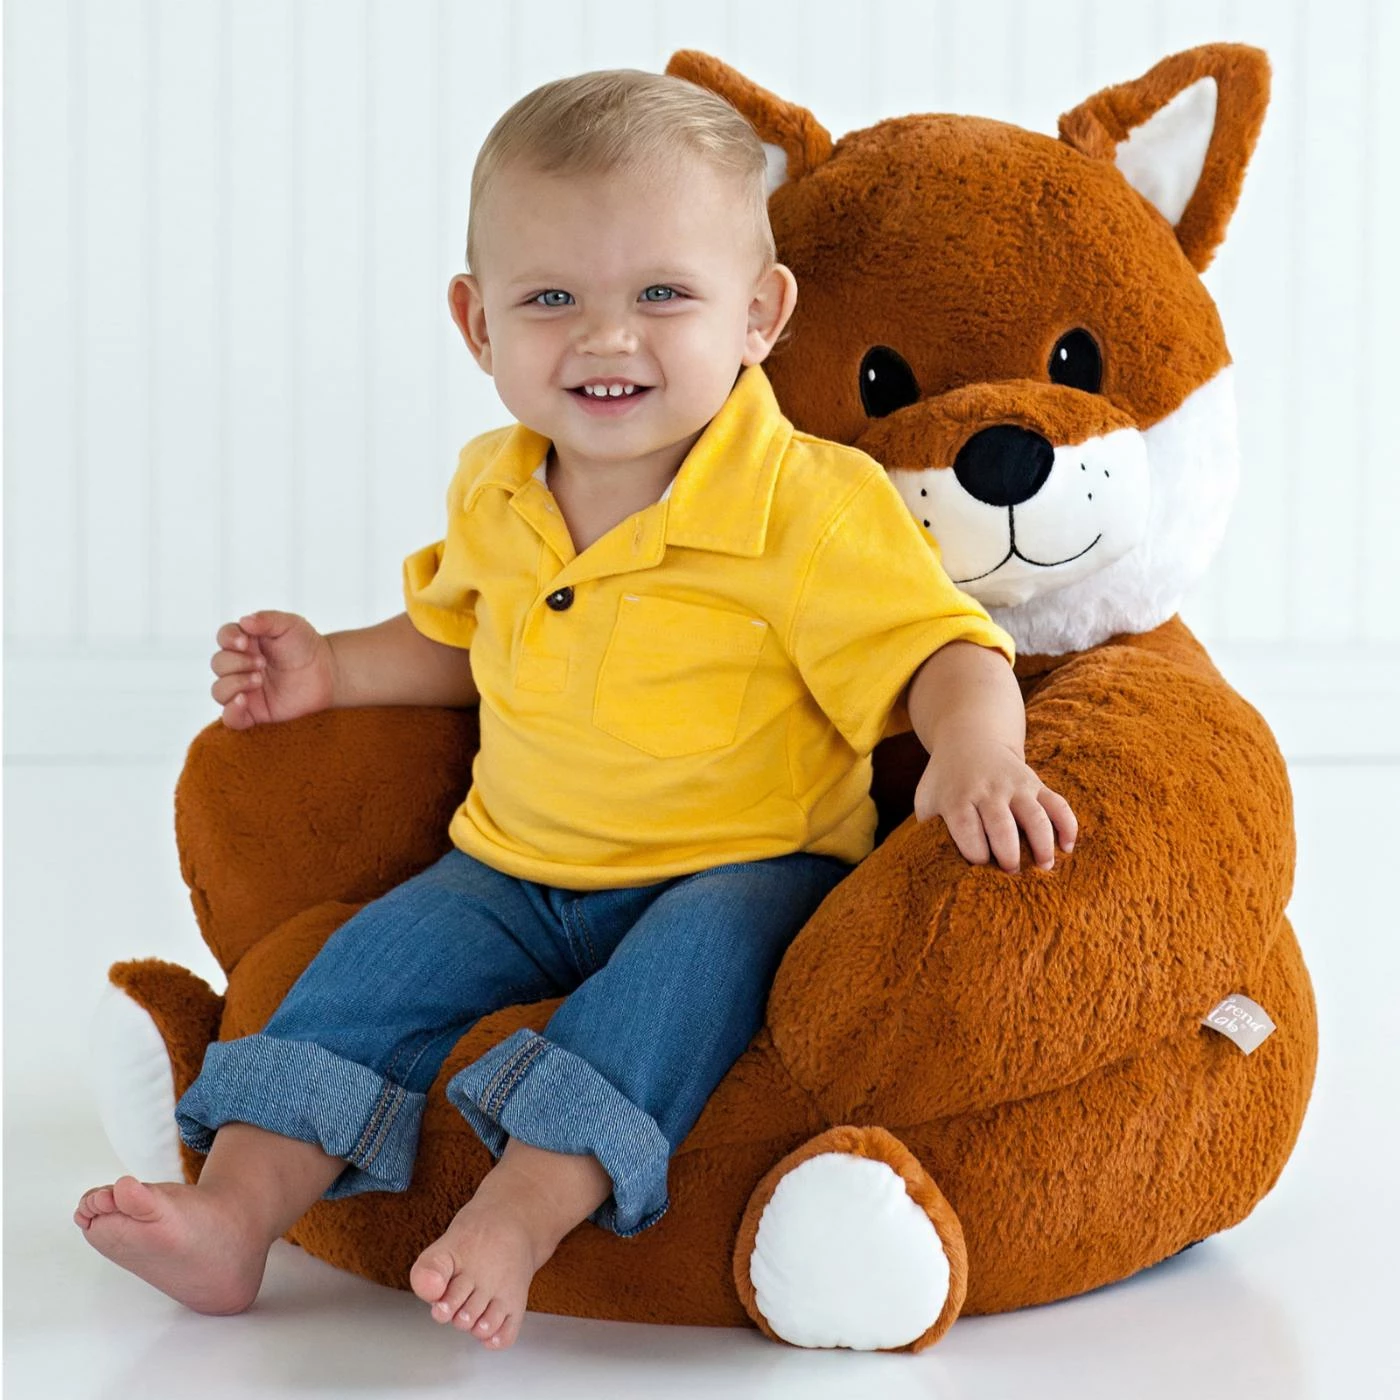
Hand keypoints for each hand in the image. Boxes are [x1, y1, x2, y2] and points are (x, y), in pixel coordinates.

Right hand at [210, 610, 335, 729]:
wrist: (328, 673)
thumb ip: (267, 619)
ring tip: (259, 679)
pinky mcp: (254, 712)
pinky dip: (231, 711)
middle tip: (263, 663)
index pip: (223, 638)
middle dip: (237, 662)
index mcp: (245, 642)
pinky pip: (230, 718)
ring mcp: (245, 689)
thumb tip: (244, 621)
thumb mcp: (290, 624)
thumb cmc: (307, 646)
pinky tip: (244, 701)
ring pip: (219, 691)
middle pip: (218, 663)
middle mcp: (240, 666)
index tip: (245, 642)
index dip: (228, 639)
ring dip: (234, 684)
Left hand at [913, 738, 1077, 871]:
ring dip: (1043, 844)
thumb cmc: (946, 781)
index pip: (966, 827)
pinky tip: (1067, 847)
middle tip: (1011, 872)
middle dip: (1008, 853)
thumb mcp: (928, 799)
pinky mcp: (1036, 784)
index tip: (979, 865)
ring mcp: (1015, 786)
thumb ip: (928, 829)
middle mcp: (988, 790)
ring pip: (1035, 816)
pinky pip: (1058, 804)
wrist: (970, 740)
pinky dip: (1067, 825)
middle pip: (1002, 825)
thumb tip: (934, 867)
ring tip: (1043, 867)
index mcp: (957, 797)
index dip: (974, 850)